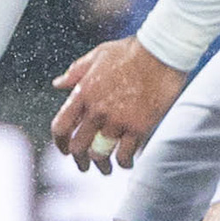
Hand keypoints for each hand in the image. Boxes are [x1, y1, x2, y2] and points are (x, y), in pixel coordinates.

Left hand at [51, 37, 185, 170]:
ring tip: (106, 170)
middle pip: (78, 147)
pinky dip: (125, 162)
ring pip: (100, 155)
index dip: (60, 143)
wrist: (161, 51)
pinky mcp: (138, 127)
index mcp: (83, 93)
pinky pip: (126, 154)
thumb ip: (75, 72)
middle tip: (84, 167)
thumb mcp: (97, 55)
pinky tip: (126, 162)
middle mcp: (96, 110)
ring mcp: (117, 120)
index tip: (64, 150)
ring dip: (101, 166)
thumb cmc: (130, 50)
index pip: (61, 126)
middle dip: (79, 161)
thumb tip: (58, 84)